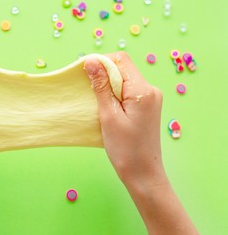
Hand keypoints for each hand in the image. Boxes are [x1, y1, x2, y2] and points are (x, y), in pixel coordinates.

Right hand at [84, 52, 200, 234]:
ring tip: (95, 102)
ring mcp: (150, 99)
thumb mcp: (109, 115)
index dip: (101, 62)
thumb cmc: (125, 148)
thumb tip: (91, 61)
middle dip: (103, 75)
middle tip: (87, 90)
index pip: (120, 61)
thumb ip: (101, 86)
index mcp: (143, 90)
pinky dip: (114, 95)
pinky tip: (105, 108)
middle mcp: (150, 90)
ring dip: (107, 86)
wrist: (142, 173)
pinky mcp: (146, 107)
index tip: (83, 74)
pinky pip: (128, 92)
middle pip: (123, 69)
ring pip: (124, 81)